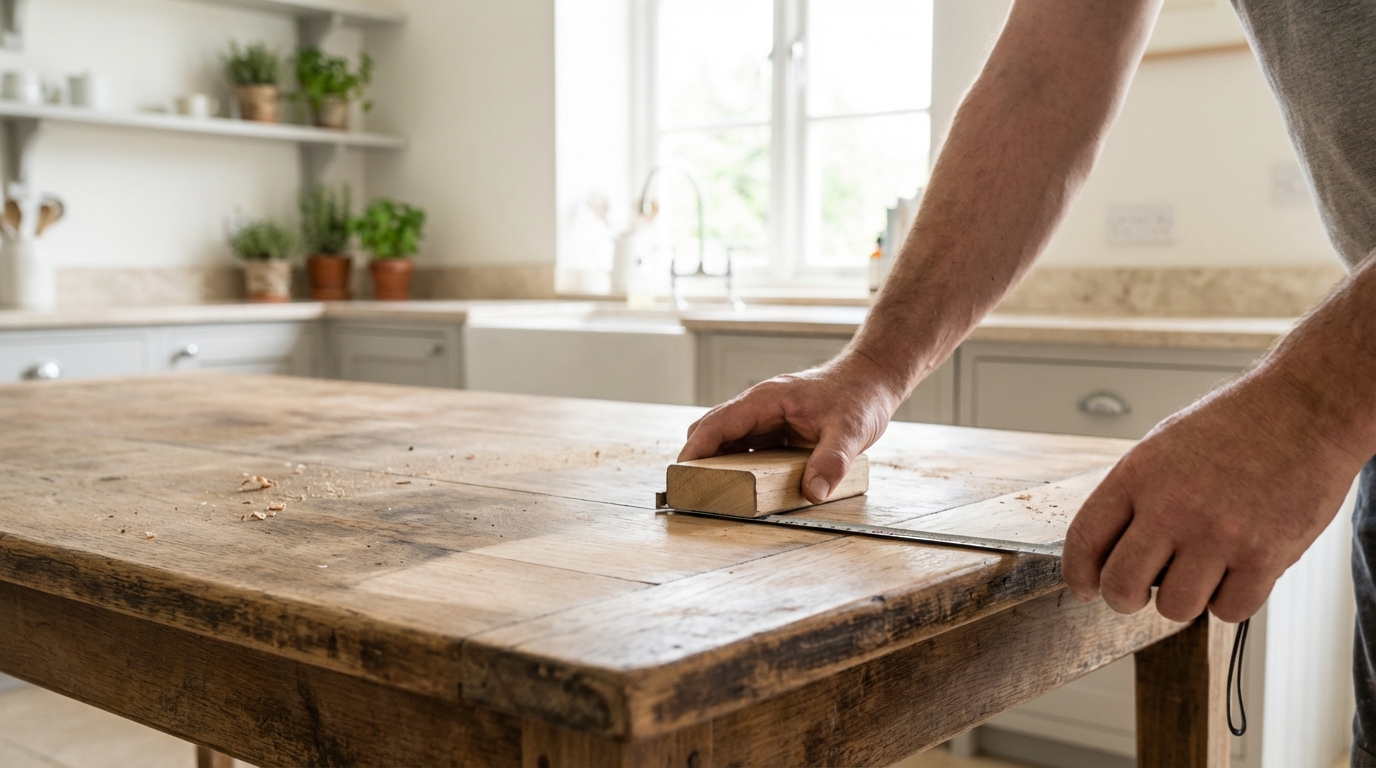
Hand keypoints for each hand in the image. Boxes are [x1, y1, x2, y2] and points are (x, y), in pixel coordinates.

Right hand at [679, 352, 904, 503]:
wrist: (871, 379)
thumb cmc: (859, 396)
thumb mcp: (851, 431)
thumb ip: (832, 461)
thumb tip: (813, 493)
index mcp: (765, 400)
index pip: (717, 423)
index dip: (695, 450)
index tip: (680, 474)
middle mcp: (758, 407)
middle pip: (711, 431)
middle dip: (697, 460)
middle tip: (691, 493)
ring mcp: (764, 417)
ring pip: (725, 440)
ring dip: (715, 464)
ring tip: (709, 495)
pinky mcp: (773, 428)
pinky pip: (744, 447)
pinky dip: (735, 465)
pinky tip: (741, 486)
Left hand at [1062, 368, 1365, 622]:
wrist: (1307, 408)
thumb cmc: (1236, 424)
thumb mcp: (1165, 445)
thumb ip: (1137, 493)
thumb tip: (1113, 544)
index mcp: (1137, 475)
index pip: (1085, 540)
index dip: (1077, 574)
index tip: (1084, 588)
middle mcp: (1171, 507)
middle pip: (1122, 586)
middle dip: (1124, 599)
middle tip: (1137, 594)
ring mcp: (1218, 534)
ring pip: (1175, 608)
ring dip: (1184, 599)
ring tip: (1199, 573)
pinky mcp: (1264, 556)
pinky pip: (1229, 610)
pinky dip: (1230, 601)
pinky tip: (1236, 574)